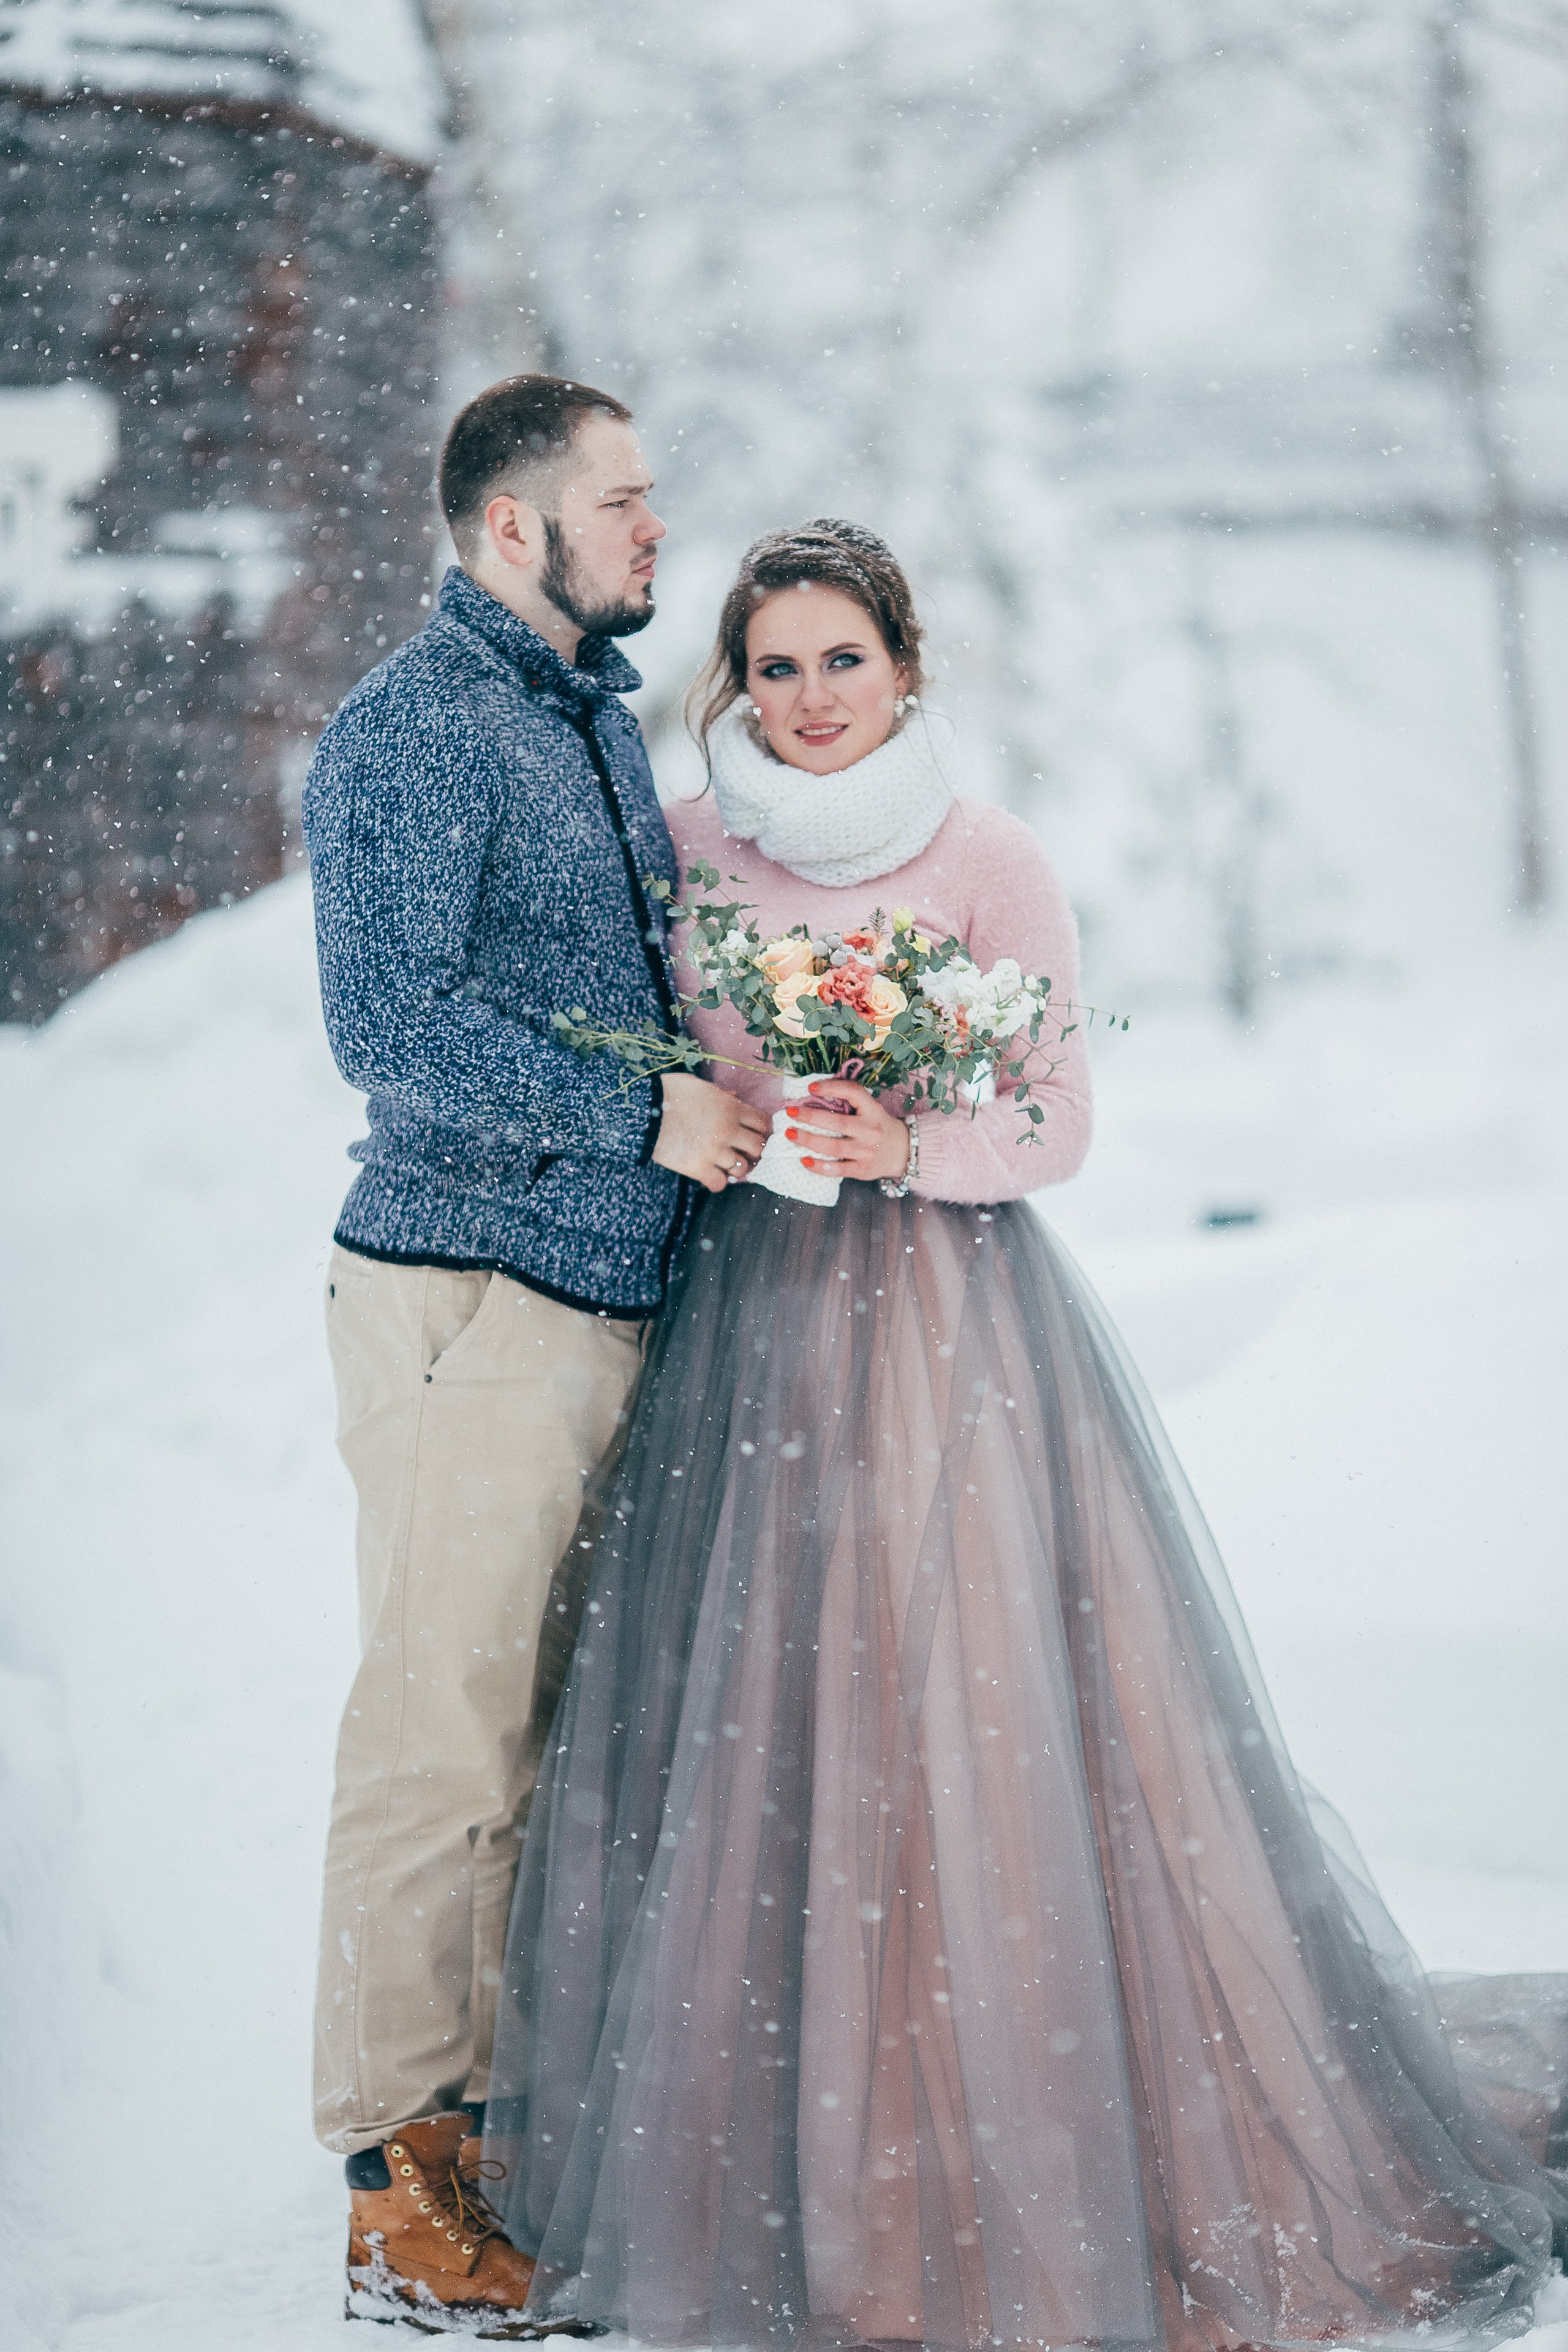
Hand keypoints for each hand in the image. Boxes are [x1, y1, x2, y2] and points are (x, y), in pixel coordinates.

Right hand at [652, 1072, 769, 1194]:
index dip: (760, 1129)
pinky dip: (718, 1182)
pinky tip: (711, 1176)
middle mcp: (728, 1130)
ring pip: (741, 1168)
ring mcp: (714, 1151)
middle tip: (743, 1151)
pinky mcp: (698, 1168)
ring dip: (736, 1168)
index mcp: (731, 1108)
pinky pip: (720, 1183)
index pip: (762, 1123)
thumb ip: (722, 1093)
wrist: (644, 1110)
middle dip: (753, 1150)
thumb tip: (735, 1096)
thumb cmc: (670, 1092)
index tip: (754, 1133)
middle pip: (757, 1147)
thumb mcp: (700, 1086)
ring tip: (726, 1164)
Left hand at [788, 1079, 910, 1185]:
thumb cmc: (878, 1126)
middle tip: (790, 1112)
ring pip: (832, 1147)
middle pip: (836, 1123)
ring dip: (808, 1140)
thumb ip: (851, 1101)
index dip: (831, 1087)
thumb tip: (815, 1092)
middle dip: (809, 1116)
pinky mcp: (862, 1170)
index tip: (810, 1088)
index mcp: (873, 1110)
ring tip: (790, 1133)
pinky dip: (818, 1166)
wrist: (902, 1152)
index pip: (853, 1093)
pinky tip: (803, 1160)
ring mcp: (866, 1152)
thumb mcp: (871, 1109)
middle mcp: (871, 1130)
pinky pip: (836, 1170)